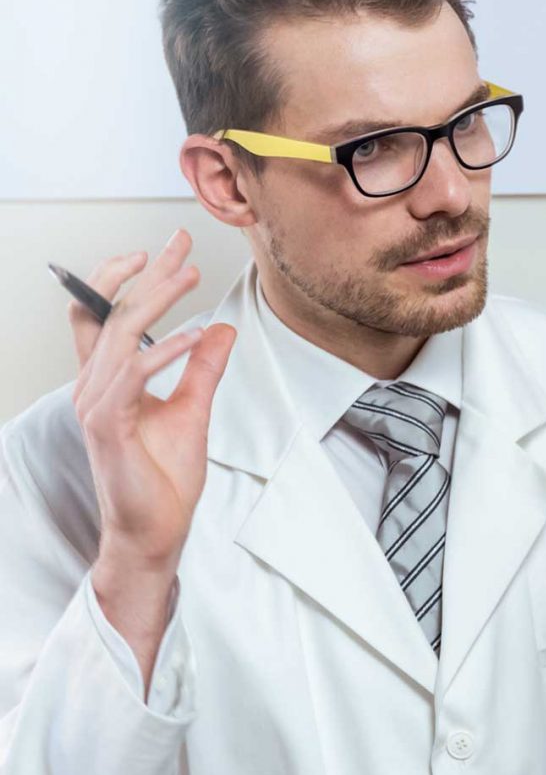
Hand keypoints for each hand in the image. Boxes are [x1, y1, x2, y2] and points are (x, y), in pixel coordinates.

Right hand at [71, 228, 235, 568]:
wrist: (155, 531)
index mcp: (108, 380)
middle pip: (112, 313)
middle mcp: (94, 386)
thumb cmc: (164, 478)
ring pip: (119, 336)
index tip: (170, 249)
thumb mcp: (193, 410)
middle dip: (147, 273)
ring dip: (157, 302)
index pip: (110, 315)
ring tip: (190, 275)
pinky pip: (132, 377)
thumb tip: (221, 330)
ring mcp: (96, 405)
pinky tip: (193, 335)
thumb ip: (202, 369)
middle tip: (180, 243)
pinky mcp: (107, 427)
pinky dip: (163, 353)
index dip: (132, 277)